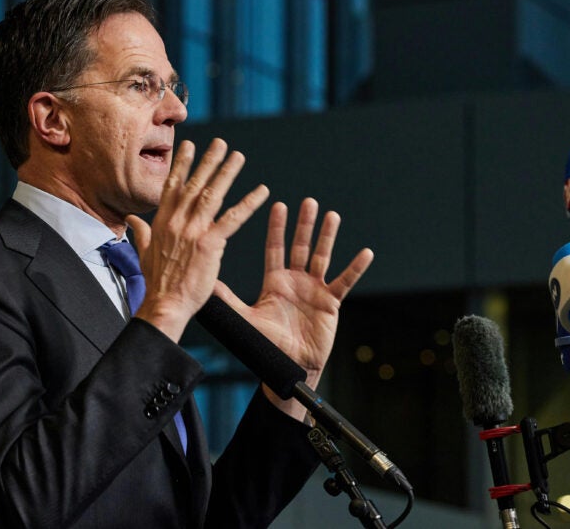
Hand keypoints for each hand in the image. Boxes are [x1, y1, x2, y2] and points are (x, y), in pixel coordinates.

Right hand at [128, 138, 268, 340]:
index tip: (190, 145)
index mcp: (162, 222)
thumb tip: (130, 218)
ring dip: (227, 173)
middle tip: (221, 143)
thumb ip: (140, 232)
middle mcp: (177, 221)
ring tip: (239, 156)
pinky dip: (249, 203)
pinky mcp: (210, 244)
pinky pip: (233, 219)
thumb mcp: (143, 252)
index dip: (182, 164)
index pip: (173, 186)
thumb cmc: (157, 283)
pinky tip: (262, 191)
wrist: (164, 304)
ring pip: (212, 195)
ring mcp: (193, 231)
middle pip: (195, 184)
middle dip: (208, 161)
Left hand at [214, 198, 373, 418]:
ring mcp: (315, 290)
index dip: (277, 228)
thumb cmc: (266, 346)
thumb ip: (227, 299)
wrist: (288, 368)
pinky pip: (345, 282)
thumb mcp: (245, 318)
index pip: (276, 248)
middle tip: (307, 202)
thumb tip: (205, 282)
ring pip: (322, 257)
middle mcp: (295, 281)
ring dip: (328, 236)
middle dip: (304, 225)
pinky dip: (355, 268)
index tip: (279, 205)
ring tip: (332, 215)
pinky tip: (365, 253)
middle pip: (300, 246)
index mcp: (275, 282)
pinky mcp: (331, 303)